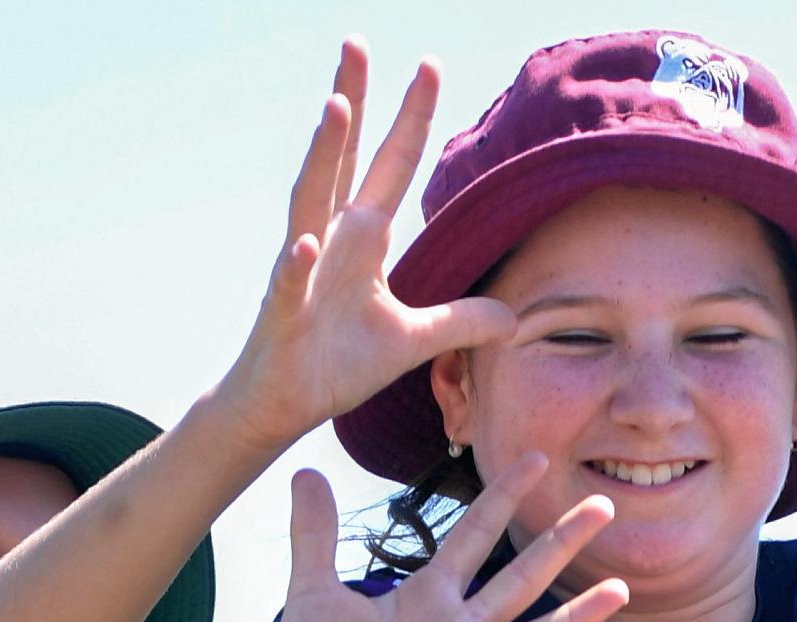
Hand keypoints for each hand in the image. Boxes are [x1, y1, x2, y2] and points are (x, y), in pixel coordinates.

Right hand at [216, 44, 516, 455]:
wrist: (285, 403)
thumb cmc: (338, 365)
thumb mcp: (411, 343)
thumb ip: (459, 322)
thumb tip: (513, 316)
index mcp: (363, 239)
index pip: (392, 166)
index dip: (411, 120)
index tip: (429, 65)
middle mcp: (330, 239)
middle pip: (342, 158)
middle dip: (352, 99)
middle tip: (356, 43)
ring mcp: (303, 269)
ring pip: (311, 199)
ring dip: (323, 155)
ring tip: (337, 107)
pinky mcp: (283, 312)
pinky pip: (290, 282)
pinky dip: (298, 263)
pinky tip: (306, 242)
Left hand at [260, 464, 627, 621]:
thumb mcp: (311, 589)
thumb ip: (316, 533)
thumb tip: (306, 472)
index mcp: (424, 599)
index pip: (473, 535)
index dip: (503, 496)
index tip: (537, 457)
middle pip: (518, 577)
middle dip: (560, 542)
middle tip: (603, 503)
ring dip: (573, 618)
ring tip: (618, 590)